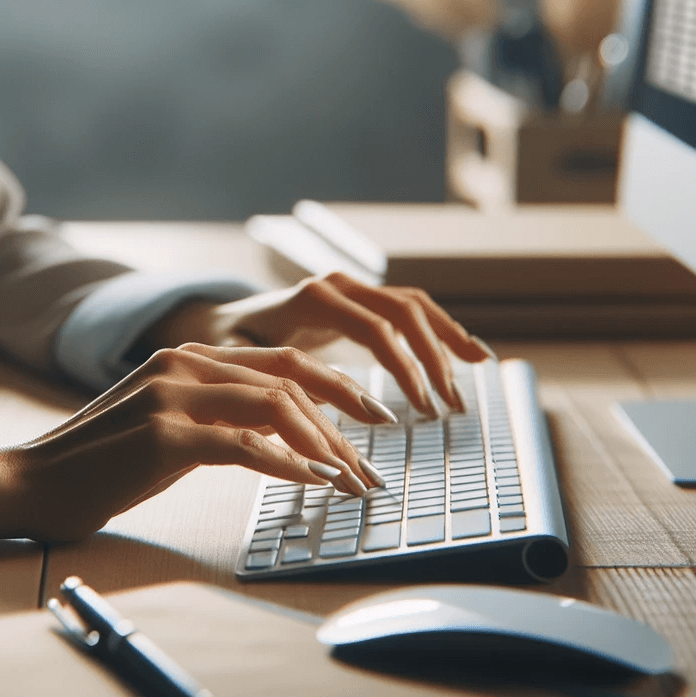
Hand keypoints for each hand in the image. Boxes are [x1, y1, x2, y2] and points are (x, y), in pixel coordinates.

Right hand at [0, 343, 394, 543]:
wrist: (25, 482)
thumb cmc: (94, 466)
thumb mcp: (163, 430)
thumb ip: (214, 419)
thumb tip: (279, 440)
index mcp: (186, 358)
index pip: (281, 362)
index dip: (336, 387)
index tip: (372, 420)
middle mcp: (183, 364)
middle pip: (290, 380)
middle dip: (345, 418)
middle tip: (374, 460)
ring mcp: (172, 396)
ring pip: (276, 409)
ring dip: (325, 448)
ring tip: (352, 483)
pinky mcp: (164, 436)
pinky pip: (245, 446)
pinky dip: (288, 465)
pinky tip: (314, 484)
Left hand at [154, 272, 489, 418]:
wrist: (221, 323)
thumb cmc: (226, 351)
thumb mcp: (237, 365)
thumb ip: (266, 381)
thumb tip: (295, 412)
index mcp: (312, 299)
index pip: (375, 330)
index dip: (404, 370)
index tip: (421, 412)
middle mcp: (338, 284)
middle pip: (404, 313)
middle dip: (433, 360)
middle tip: (449, 407)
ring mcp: (353, 286)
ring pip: (415, 305)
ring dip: (447, 341)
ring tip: (475, 374)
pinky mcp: (363, 299)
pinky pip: (412, 308)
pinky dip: (442, 329)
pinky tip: (469, 354)